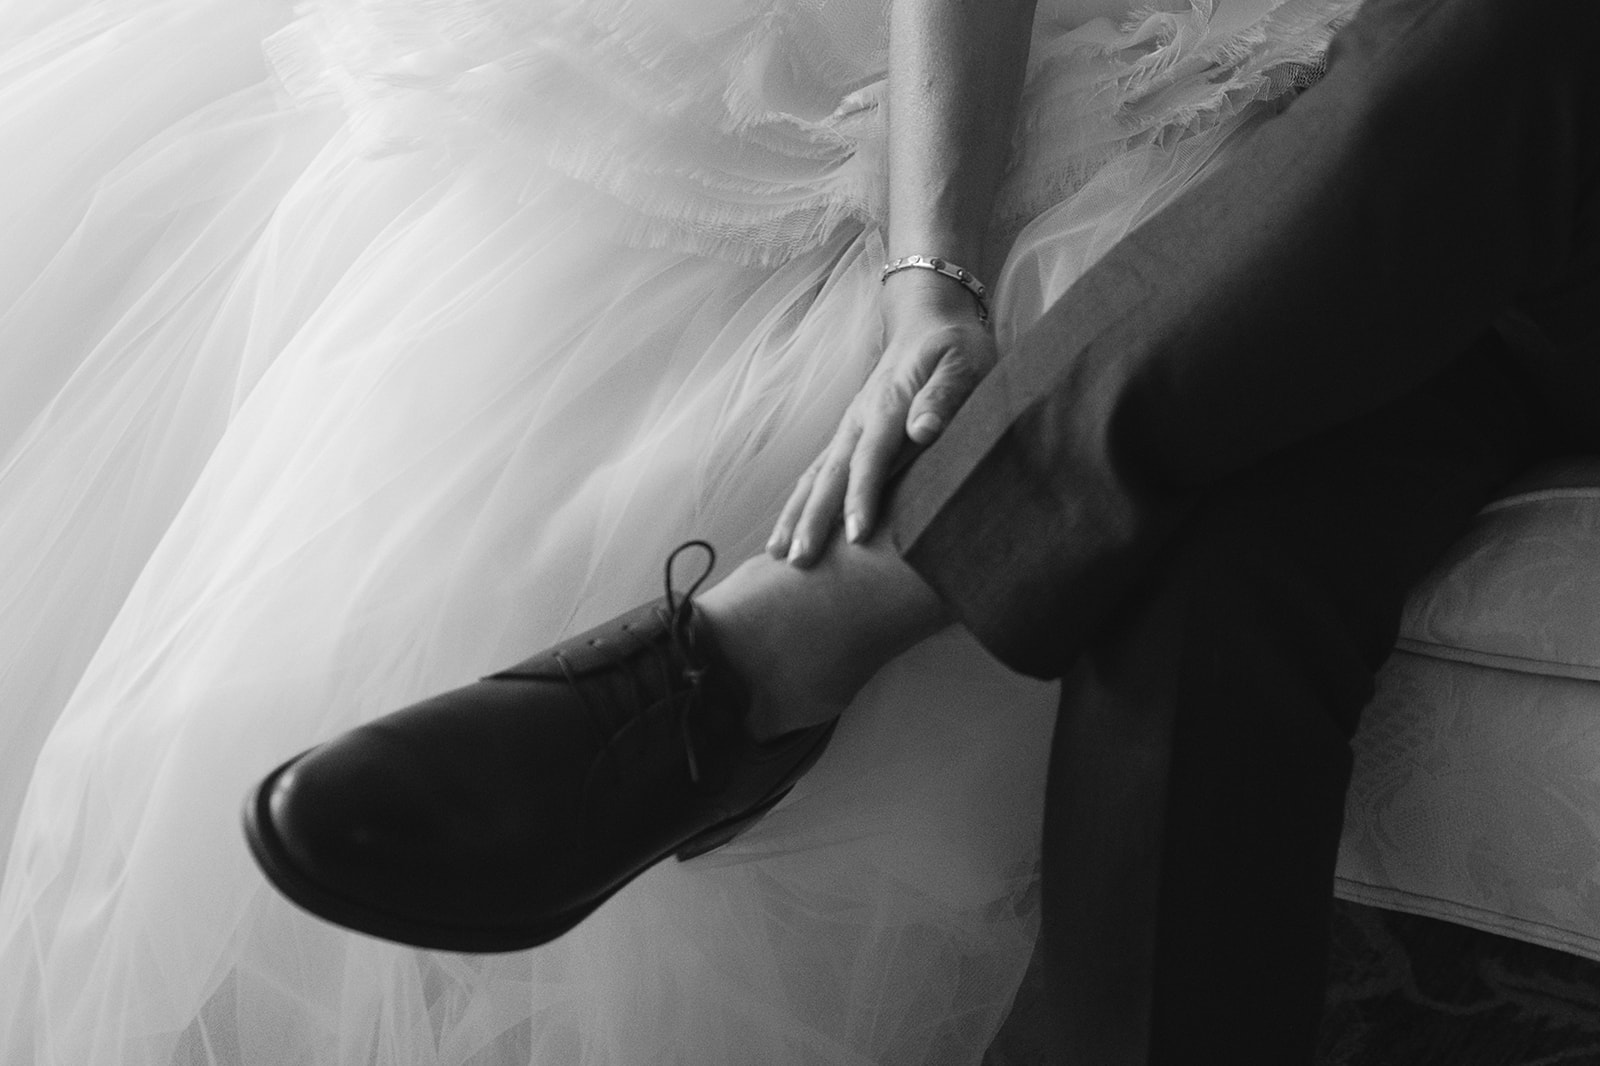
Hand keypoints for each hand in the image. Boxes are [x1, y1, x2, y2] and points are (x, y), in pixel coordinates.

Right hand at [768, 274, 996, 565]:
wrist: (928, 322)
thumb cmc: (954, 348)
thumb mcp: (964, 364)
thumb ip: (945, 396)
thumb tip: (923, 430)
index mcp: (888, 405)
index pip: (871, 458)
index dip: (861, 498)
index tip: (854, 536)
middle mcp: (859, 420)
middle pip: (830, 475)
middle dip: (812, 519)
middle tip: (798, 562)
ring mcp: (848, 429)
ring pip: (814, 476)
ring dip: (795, 514)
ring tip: (776, 555)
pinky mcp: (848, 436)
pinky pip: (817, 473)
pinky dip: (799, 503)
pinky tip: (788, 531)